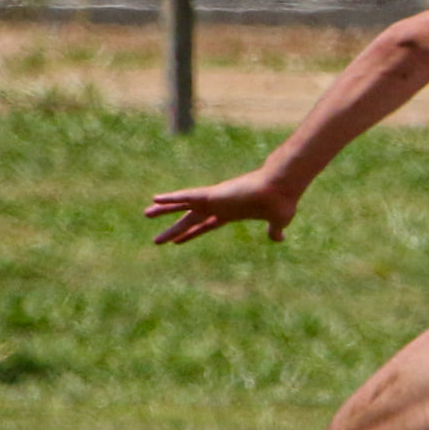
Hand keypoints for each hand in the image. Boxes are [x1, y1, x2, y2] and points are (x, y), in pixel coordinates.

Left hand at [145, 168, 298, 246]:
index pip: (206, 225)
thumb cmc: (281, 203)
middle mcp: (219, 205)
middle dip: (174, 228)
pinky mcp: (213, 194)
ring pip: (184, 205)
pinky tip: (156, 198)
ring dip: (164, 210)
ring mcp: (214, 198)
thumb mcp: (277, 221)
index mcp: (231, 213)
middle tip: (157, 239)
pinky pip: (187, 196)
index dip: (192, 233)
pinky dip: (172, 197)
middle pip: (190, 218)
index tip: (179, 241)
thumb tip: (279, 238)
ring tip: (146, 213)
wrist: (282, 189)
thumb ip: (274, 231)